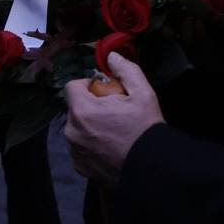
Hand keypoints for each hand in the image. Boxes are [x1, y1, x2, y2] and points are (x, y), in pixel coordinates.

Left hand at [64, 53, 164, 185]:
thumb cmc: (145, 128)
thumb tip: (111, 55)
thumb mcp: (143, 93)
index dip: (89, 85)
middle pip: (76, 108)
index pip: (72, 86)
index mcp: (82, 110)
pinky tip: (110, 147)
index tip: (106, 93)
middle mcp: (72, 131)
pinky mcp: (80, 166)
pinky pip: (81, 147)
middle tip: (115, 113)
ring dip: (90, 125)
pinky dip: (91, 144)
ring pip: (78, 127)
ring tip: (114, 132)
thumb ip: (125, 70)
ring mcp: (75, 151)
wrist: (151, 168)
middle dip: (91, 106)